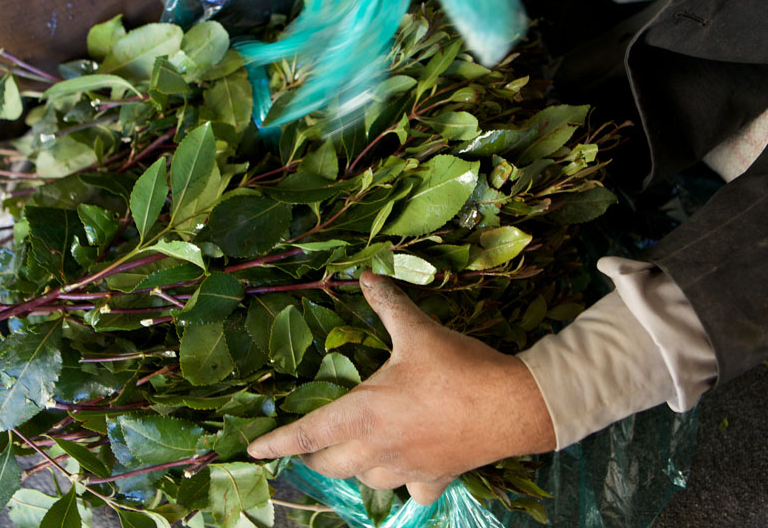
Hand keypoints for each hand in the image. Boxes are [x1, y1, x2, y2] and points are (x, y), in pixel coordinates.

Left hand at [247, 271, 555, 504]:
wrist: (514, 405)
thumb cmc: (459, 368)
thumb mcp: (418, 331)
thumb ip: (387, 304)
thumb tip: (365, 274)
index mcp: (364, 413)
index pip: (307, 433)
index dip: (276, 443)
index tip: (252, 450)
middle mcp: (378, 448)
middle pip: (330, 464)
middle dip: (315, 456)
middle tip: (311, 443)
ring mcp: (406, 468)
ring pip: (366, 481)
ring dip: (356, 468)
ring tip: (358, 450)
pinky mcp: (435, 478)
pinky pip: (411, 492)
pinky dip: (405, 484)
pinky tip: (410, 471)